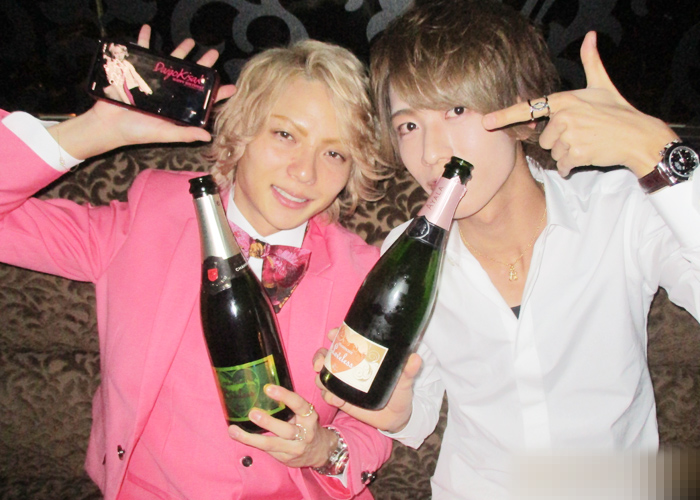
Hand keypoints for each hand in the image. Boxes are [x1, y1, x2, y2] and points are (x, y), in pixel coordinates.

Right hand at [49, 25, 236, 158]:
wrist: (108, 125)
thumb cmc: (137, 132)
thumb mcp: (164, 134)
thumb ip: (184, 134)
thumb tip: (208, 136)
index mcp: (177, 108)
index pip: (201, 99)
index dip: (216, 93)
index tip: (232, 87)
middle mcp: (168, 93)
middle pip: (188, 76)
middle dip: (201, 65)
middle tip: (213, 54)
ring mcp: (153, 81)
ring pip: (170, 63)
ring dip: (179, 51)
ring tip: (191, 41)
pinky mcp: (137, 72)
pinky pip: (141, 53)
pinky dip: (142, 40)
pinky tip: (147, 29)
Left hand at [227, 385, 335, 468]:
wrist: (321, 451)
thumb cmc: (307, 426)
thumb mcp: (305, 414)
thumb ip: (290, 406)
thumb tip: (264, 389)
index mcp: (309, 417)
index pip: (298, 405)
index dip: (284, 396)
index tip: (268, 388)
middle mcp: (304, 434)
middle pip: (286, 429)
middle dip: (268, 422)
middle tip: (252, 413)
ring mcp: (294, 448)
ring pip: (271, 444)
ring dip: (251, 437)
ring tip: (234, 430)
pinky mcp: (285, 458)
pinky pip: (266, 450)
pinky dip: (251, 442)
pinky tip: (237, 436)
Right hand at [312, 329, 421, 433]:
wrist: (396, 416)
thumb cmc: (400, 391)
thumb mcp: (405, 379)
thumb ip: (409, 370)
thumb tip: (415, 358)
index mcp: (361, 355)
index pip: (344, 339)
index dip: (335, 334)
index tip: (332, 334)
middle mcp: (348, 366)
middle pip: (326, 355)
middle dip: (319, 356)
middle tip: (320, 364)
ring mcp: (342, 383)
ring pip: (323, 375)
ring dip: (320, 378)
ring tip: (324, 383)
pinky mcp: (341, 398)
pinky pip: (328, 395)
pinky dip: (328, 396)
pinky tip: (335, 400)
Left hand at [482, 31, 676, 177]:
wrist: (638, 136)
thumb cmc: (618, 111)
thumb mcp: (602, 85)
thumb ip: (591, 62)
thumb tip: (591, 36)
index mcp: (564, 101)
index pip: (529, 109)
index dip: (505, 115)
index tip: (487, 121)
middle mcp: (564, 117)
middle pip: (544, 139)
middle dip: (559, 141)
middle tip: (581, 134)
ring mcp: (570, 136)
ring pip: (553, 153)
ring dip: (566, 154)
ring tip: (586, 143)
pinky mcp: (577, 154)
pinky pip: (563, 166)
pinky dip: (571, 166)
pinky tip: (587, 156)